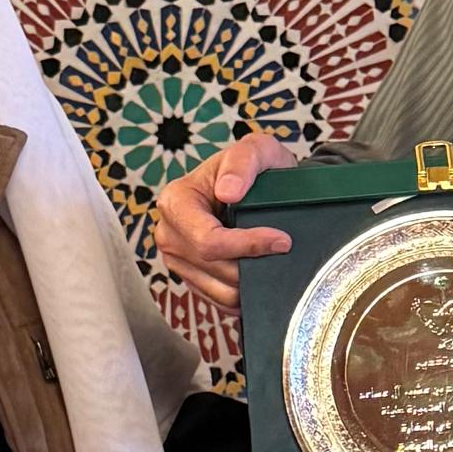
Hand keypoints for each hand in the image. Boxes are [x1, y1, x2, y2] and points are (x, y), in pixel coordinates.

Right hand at [150, 131, 301, 309]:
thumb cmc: (252, 167)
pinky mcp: (193, 279)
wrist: (255, 186)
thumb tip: (228, 191)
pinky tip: (258, 272)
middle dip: (254, 264)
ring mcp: (178, 260)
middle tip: (283, 249)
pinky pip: (221, 301)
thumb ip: (243, 162)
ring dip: (252, 282)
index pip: (208, 241)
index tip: (282, 240)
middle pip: (215, 269)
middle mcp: (170, 233)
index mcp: (176, 201)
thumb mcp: (255, 149)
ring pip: (221, 292)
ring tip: (270, 259)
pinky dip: (245, 293)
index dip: (247, 246)